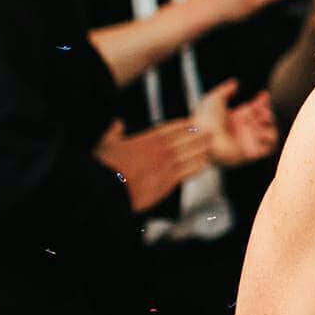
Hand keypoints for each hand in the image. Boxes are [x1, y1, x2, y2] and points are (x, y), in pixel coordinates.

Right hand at [96, 117, 210, 211]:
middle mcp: (158, 152)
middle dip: (197, 135)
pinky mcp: (168, 183)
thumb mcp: (104, 144)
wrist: (109, 191)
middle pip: (183, 141)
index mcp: (144, 141)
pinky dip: (197, 167)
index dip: (181, 126)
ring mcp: (165, 168)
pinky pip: (187, 173)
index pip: (168, 130)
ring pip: (188, 155)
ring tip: (210, 145)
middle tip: (209, 131)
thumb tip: (117, 123)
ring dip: (201, 149)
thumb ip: (113, 132)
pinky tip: (205, 164)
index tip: (190, 123)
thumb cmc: (104, 169)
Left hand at [193, 79, 278, 166]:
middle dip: (267, 111)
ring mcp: (248, 142)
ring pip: (271, 133)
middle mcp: (243, 130)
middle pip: (265, 119)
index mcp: (235, 118)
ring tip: (262, 119)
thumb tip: (235, 82)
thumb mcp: (214, 99)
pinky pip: (269, 147)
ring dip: (270, 124)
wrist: (203, 139)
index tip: (264, 94)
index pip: (255, 109)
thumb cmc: (204, 119)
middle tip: (261, 109)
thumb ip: (225, 89)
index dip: (262, 101)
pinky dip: (269, 138)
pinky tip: (259, 131)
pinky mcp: (251, 153)